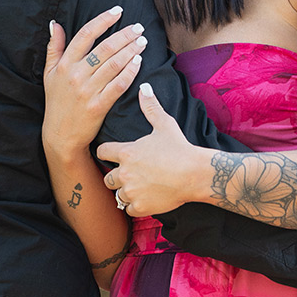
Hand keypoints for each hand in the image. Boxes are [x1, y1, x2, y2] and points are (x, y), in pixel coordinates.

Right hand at [43, 7, 146, 157]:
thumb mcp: (49, 73)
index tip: (118, 11)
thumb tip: (55, 24)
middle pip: (104, 48)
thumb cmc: (56, 101)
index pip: (85, 35)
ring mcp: (88, 91)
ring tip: (142, 41)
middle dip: (124, 35)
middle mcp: (76, 75)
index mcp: (65, 64)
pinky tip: (139, 61)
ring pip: (114, 64)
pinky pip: (119, 85)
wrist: (60, 135)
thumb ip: (54, 47)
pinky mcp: (99, 106)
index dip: (103, 20)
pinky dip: (131, 71)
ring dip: (131, 50)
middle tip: (139, 28)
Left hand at [97, 83, 203, 215]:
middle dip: (115, 177)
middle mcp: (124, 172)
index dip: (107, 153)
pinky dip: (135, 206)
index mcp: (126, 152)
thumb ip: (151, 107)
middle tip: (129, 175)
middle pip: (107, 177)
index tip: (114, 155)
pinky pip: (129, 209)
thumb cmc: (179, 147)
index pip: (101, 152)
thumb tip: (144, 87)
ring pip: (117, 195)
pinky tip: (146, 198)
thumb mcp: (165, 124)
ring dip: (125, 192)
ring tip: (138, 187)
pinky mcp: (140, 206)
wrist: (195, 173)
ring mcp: (132, 191)